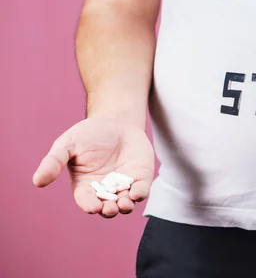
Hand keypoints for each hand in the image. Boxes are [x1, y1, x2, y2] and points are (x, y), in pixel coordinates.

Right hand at [33, 117, 154, 217]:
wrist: (116, 122)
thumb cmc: (88, 134)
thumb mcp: (67, 144)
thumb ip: (54, 162)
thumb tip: (37, 181)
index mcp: (85, 186)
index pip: (87, 201)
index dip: (90, 205)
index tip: (94, 207)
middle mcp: (105, 190)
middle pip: (107, 207)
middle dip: (109, 210)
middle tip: (111, 208)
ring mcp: (124, 185)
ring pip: (125, 203)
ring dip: (126, 206)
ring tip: (124, 203)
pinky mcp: (140, 178)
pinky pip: (141, 190)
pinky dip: (140, 193)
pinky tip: (137, 192)